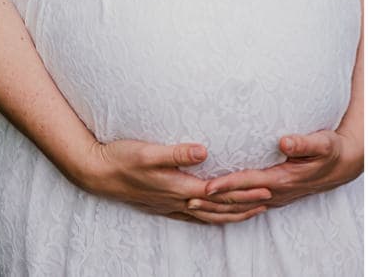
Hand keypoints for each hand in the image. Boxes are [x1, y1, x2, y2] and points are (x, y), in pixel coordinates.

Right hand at [75, 139, 270, 224]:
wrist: (96, 172)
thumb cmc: (122, 157)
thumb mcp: (148, 151)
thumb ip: (177, 152)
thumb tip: (203, 151)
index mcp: (179, 187)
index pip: (219, 194)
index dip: (244, 192)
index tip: (266, 188)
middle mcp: (177, 200)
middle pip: (218, 208)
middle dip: (245, 205)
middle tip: (270, 200)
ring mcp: (170, 205)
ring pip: (207, 216)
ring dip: (231, 214)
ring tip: (253, 210)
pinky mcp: (163, 204)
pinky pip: (193, 217)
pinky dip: (211, 217)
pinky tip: (217, 216)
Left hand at [195, 129, 362, 214]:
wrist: (341, 165)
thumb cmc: (330, 150)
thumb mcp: (323, 143)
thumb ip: (305, 143)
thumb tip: (284, 141)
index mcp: (283, 178)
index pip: (249, 182)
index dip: (228, 185)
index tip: (207, 186)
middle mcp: (276, 192)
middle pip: (239, 200)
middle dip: (213, 201)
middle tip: (187, 198)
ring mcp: (274, 197)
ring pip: (240, 207)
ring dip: (217, 207)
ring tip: (192, 204)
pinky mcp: (273, 196)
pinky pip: (246, 206)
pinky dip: (228, 208)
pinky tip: (215, 205)